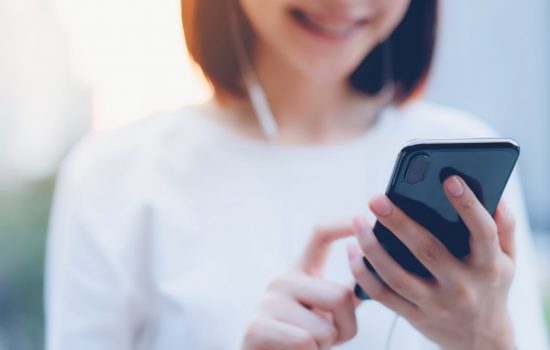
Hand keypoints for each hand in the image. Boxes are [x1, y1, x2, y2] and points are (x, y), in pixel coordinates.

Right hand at [242, 225, 358, 349]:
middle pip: (339, 295)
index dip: (343, 223)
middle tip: (329, 339)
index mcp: (301, 271)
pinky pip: (305, 342)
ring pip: (325, 328)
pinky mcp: (256, 326)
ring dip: (325, 347)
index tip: (364, 213)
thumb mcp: (326, 313)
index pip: (320, 234)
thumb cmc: (303, 341)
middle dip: (346, 327)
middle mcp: (282, 279)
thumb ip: (346, 294)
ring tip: (308, 347)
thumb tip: (374, 268)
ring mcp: (267, 301)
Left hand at [347, 175, 515, 349]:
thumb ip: (504, 227)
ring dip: (372, 248)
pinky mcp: (414, 315)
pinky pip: (383, 295)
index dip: (467, 205)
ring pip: (397, 275)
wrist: (482, 341)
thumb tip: (497, 194)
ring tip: (357, 221)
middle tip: (376, 199)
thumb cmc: (491, 288)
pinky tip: (352, 251)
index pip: (482, 232)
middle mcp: (461, 286)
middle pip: (427, 251)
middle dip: (399, 223)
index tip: (449, 179)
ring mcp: (435, 303)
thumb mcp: (508, 261)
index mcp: (488, 266)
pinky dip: (363, 274)